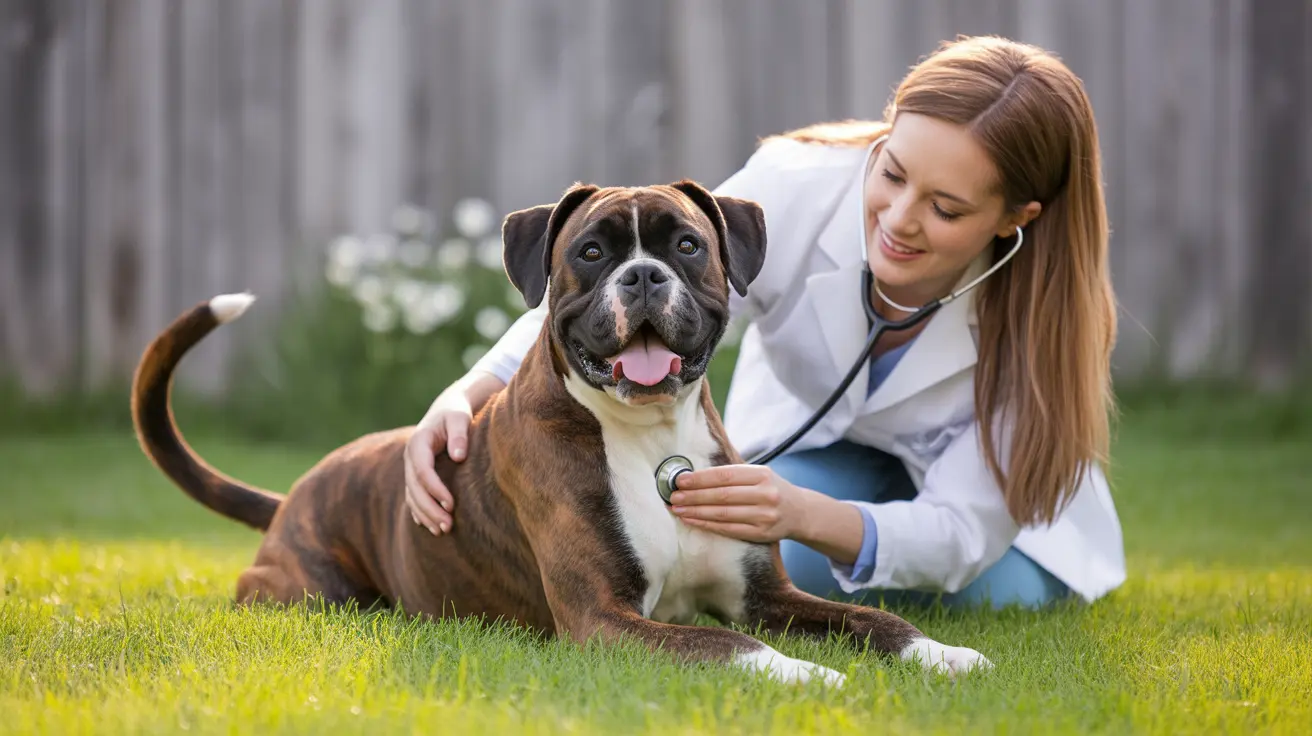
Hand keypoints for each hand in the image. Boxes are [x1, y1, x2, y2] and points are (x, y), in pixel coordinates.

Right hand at [403, 391, 472, 535]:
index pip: (422, 470)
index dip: (434, 489)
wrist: (446, 410)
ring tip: (443, 531)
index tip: (451, 504)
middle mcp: (410, 457)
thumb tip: (458, 456)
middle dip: (430, 508)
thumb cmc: (456, 414)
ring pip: (412, 496)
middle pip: (415, 488)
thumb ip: (460, 434)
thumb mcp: (459, 417)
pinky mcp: (416, 476)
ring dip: (425, 515)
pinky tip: (430, 526)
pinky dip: (421, 513)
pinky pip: (414, 497)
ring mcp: (410, 468)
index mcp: (418, 442)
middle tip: (447, 526)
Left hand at [668, 464, 808, 543]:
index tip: (681, 480)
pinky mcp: (761, 533)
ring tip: (677, 508)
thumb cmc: (771, 489)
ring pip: (723, 514)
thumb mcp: (759, 475)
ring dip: (696, 511)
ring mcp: (764, 515)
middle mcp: (765, 494)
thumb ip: (733, 474)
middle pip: (722, 495)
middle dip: (694, 496)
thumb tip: (694, 476)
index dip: (701, 478)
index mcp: (762, 474)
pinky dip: (707, 524)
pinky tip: (692, 520)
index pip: (725, 475)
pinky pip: (728, 529)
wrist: (800, 512)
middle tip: (673, 496)